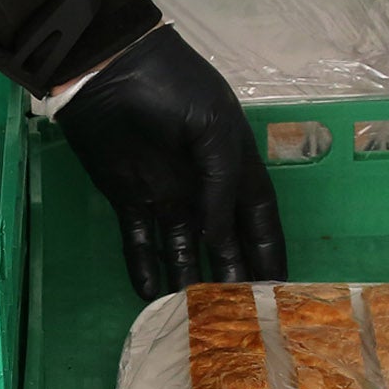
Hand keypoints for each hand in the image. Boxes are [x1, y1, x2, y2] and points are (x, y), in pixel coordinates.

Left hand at [54, 22, 287, 297]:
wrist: (108, 70)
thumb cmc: (172, 88)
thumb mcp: (212, 128)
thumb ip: (222, 184)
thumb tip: (219, 238)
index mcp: (233, 164)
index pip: (258, 218)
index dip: (269, 252)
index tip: (280, 290)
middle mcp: (202, 186)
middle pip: (223, 242)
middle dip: (231, 277)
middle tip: (238, 318)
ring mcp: (164, 193)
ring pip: (182, 248)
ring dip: (188, 280)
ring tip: (195, 317)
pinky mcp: (127, 197)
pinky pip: (138, 241)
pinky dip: (144, 267)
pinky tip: (149, 295)